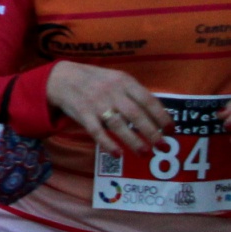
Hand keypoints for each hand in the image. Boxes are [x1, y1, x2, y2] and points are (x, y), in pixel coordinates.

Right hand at [47, 60, 169, 153]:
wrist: (61, 78)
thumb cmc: (95, 81)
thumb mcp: (115, 79)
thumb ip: (134, 94)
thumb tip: (158, 116)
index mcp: (123, 81)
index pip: (148, 100)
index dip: (162, 117)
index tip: (171, 131)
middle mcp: (111, 91)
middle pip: (135, 114)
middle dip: (151, 132)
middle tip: (163, 146)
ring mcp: (96, 103)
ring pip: (118, 125)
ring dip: (133, 141)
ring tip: (145, 153)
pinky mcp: (82, 114)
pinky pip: (97, 131)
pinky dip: (108, 143)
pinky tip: (117, 153)